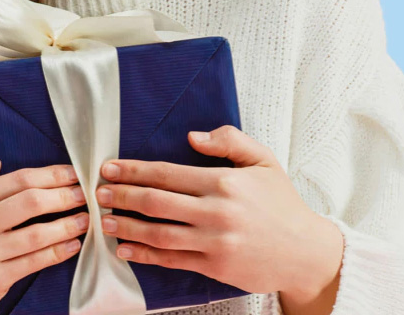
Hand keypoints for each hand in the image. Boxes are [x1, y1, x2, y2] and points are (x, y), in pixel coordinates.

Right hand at [0, 155, 88, 314]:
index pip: (17, 180)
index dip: (51, 175)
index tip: (72, 174)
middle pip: (30, 203)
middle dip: (64, 196)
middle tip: (85, 194)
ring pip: (36, 235)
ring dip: (67, 225)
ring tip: (85, 219)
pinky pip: (34, 262)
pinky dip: (58, 252)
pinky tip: (73, 244)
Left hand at [94, 125, 343, 303]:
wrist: (306, 252)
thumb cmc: (282, 204)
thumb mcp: (263, 161)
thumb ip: (229, 141)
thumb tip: (193, 136)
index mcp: (224, 182)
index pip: (167, 173)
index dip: (134, 170)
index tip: (109, 168)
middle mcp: (216, 211)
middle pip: (156, 202)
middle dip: (123, 196)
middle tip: (98, 192)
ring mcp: (214, 241)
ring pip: (159, 233)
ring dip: (127, 226)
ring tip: (104, 221)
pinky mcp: (214, 266)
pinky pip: (171, 259)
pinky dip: (144, 255)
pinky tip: (125, 249)